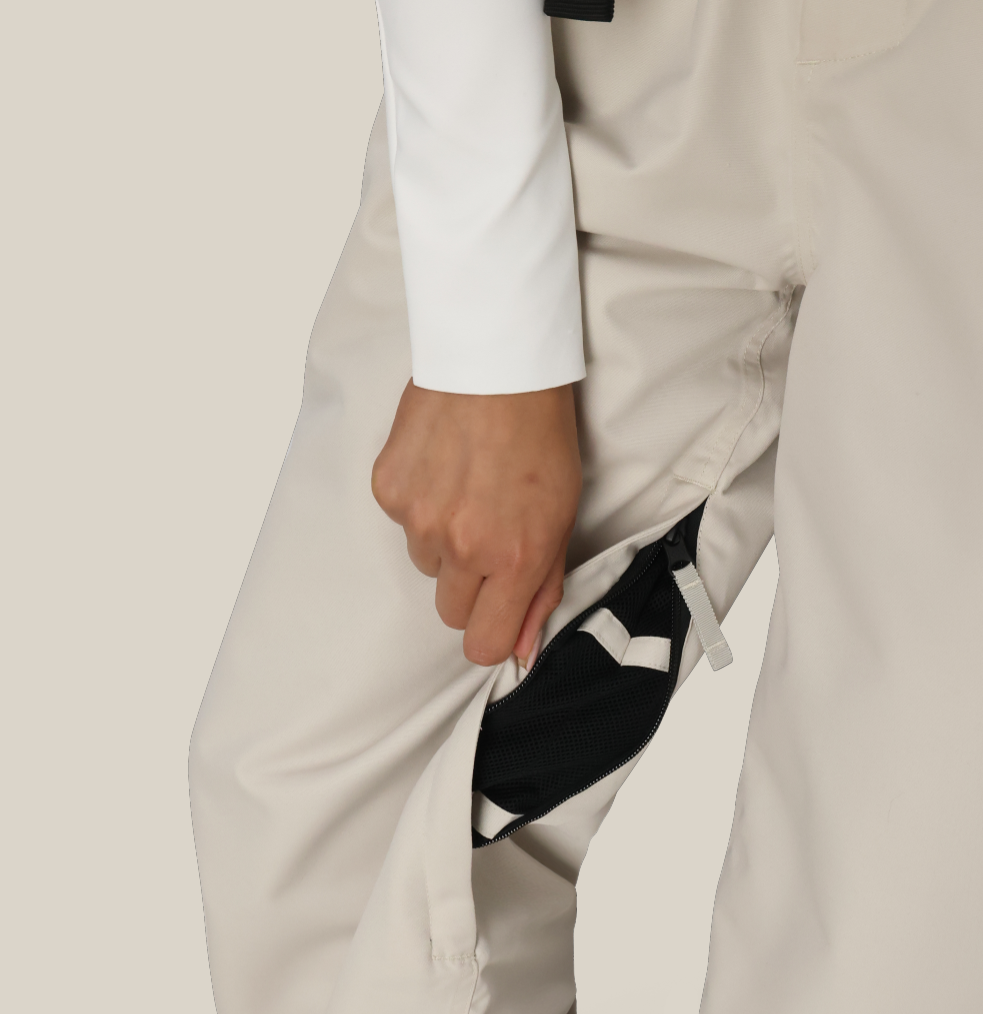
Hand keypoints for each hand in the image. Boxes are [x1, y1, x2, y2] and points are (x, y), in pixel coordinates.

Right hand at [372, 382, 581, 665]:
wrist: (496, 363)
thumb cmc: (539, 436)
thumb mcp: (562, 519)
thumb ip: (542, 590)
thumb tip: (521, 650)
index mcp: (514, 559)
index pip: (482, 644)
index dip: (490, 635)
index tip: (496, 615)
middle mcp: (462, 547)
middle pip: (451, 612)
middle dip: (471, 587)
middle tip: (489, 535)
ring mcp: (420, 519)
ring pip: (426, 564)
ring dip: (445, 542)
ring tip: (469, 489)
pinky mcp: (389, 490)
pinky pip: (402, 522)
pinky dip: (420, 503)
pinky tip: (443, 468)